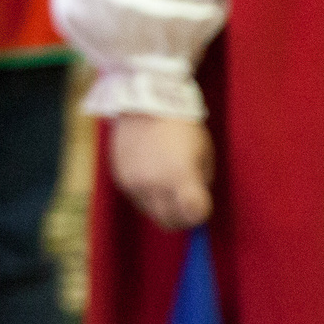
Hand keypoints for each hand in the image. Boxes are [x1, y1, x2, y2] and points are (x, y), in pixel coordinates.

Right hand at [111, 114, 212, 230]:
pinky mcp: (120, 178)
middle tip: (185, 206)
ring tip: (166, 184)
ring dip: (162, 206)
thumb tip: (194, 205)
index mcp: (180, 176)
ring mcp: (134, 182)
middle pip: (169, 222)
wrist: (144, 100)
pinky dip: (146, 194)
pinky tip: (151, 174)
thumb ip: (200, 182)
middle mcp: (154, 184)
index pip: (193, 216)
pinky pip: (136, 198)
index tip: (200, 208)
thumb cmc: (181, 126)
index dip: (199, 216)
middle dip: (180, 218)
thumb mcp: (203, 153)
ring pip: (151, 213)